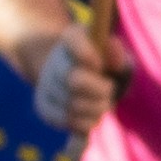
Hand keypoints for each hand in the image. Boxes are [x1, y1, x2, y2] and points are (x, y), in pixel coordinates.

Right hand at [30, 13, 120, 132]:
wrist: (76, 76)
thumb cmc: (103, 63)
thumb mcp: (113, 53)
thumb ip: (117, 52)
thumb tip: (116, 63)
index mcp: (72, 38)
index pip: (74, 41)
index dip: (88, 55)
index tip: (100, 65)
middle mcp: (55, 60)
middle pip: (74, 80)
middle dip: (99, 90)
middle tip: (110, 90)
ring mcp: (46, 84)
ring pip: (72, 105)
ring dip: (96, 109)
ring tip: (103, 104)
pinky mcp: (44, 106)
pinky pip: (66, 121)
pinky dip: (86, 122)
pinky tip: (93, 115)